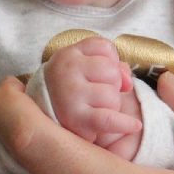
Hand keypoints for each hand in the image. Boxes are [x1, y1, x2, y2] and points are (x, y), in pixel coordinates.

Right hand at [44, 37, 141, 157]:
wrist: (39, 119)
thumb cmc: (69, 90)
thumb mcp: (82, 69)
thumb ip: (111, 65)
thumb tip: (128, 81)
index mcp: (68, 54)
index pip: (105, 47)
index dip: (111, 60)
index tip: (101, 74)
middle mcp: (66, 70)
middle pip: (112, 71)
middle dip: (112, 84)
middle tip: (97, 94)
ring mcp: (70, 94)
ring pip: (112, 96)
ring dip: (111, 106)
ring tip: (95, 109)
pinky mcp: (75, 118)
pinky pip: (109, 119)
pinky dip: (124, 123)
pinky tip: (134, 126)